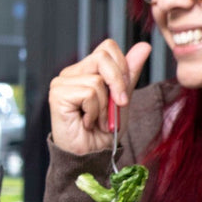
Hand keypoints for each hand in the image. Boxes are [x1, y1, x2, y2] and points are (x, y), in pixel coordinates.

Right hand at [48, 39, 151, 156]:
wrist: (92, 155)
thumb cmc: (104, 131)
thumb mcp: (122, 98)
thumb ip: (129, 73)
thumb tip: (143, 46)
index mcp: (85, 70)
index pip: (106, 48)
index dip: (122, 67)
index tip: (124, 92)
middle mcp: (71, 73)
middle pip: (103, 57)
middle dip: (118, 83)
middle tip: (118, 105)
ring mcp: (61, 83)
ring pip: (97, 80)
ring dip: (105, 106)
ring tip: (97, 119)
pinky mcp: (57, 94)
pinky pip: (89, 93)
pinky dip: (94, 111)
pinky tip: (86, 121)